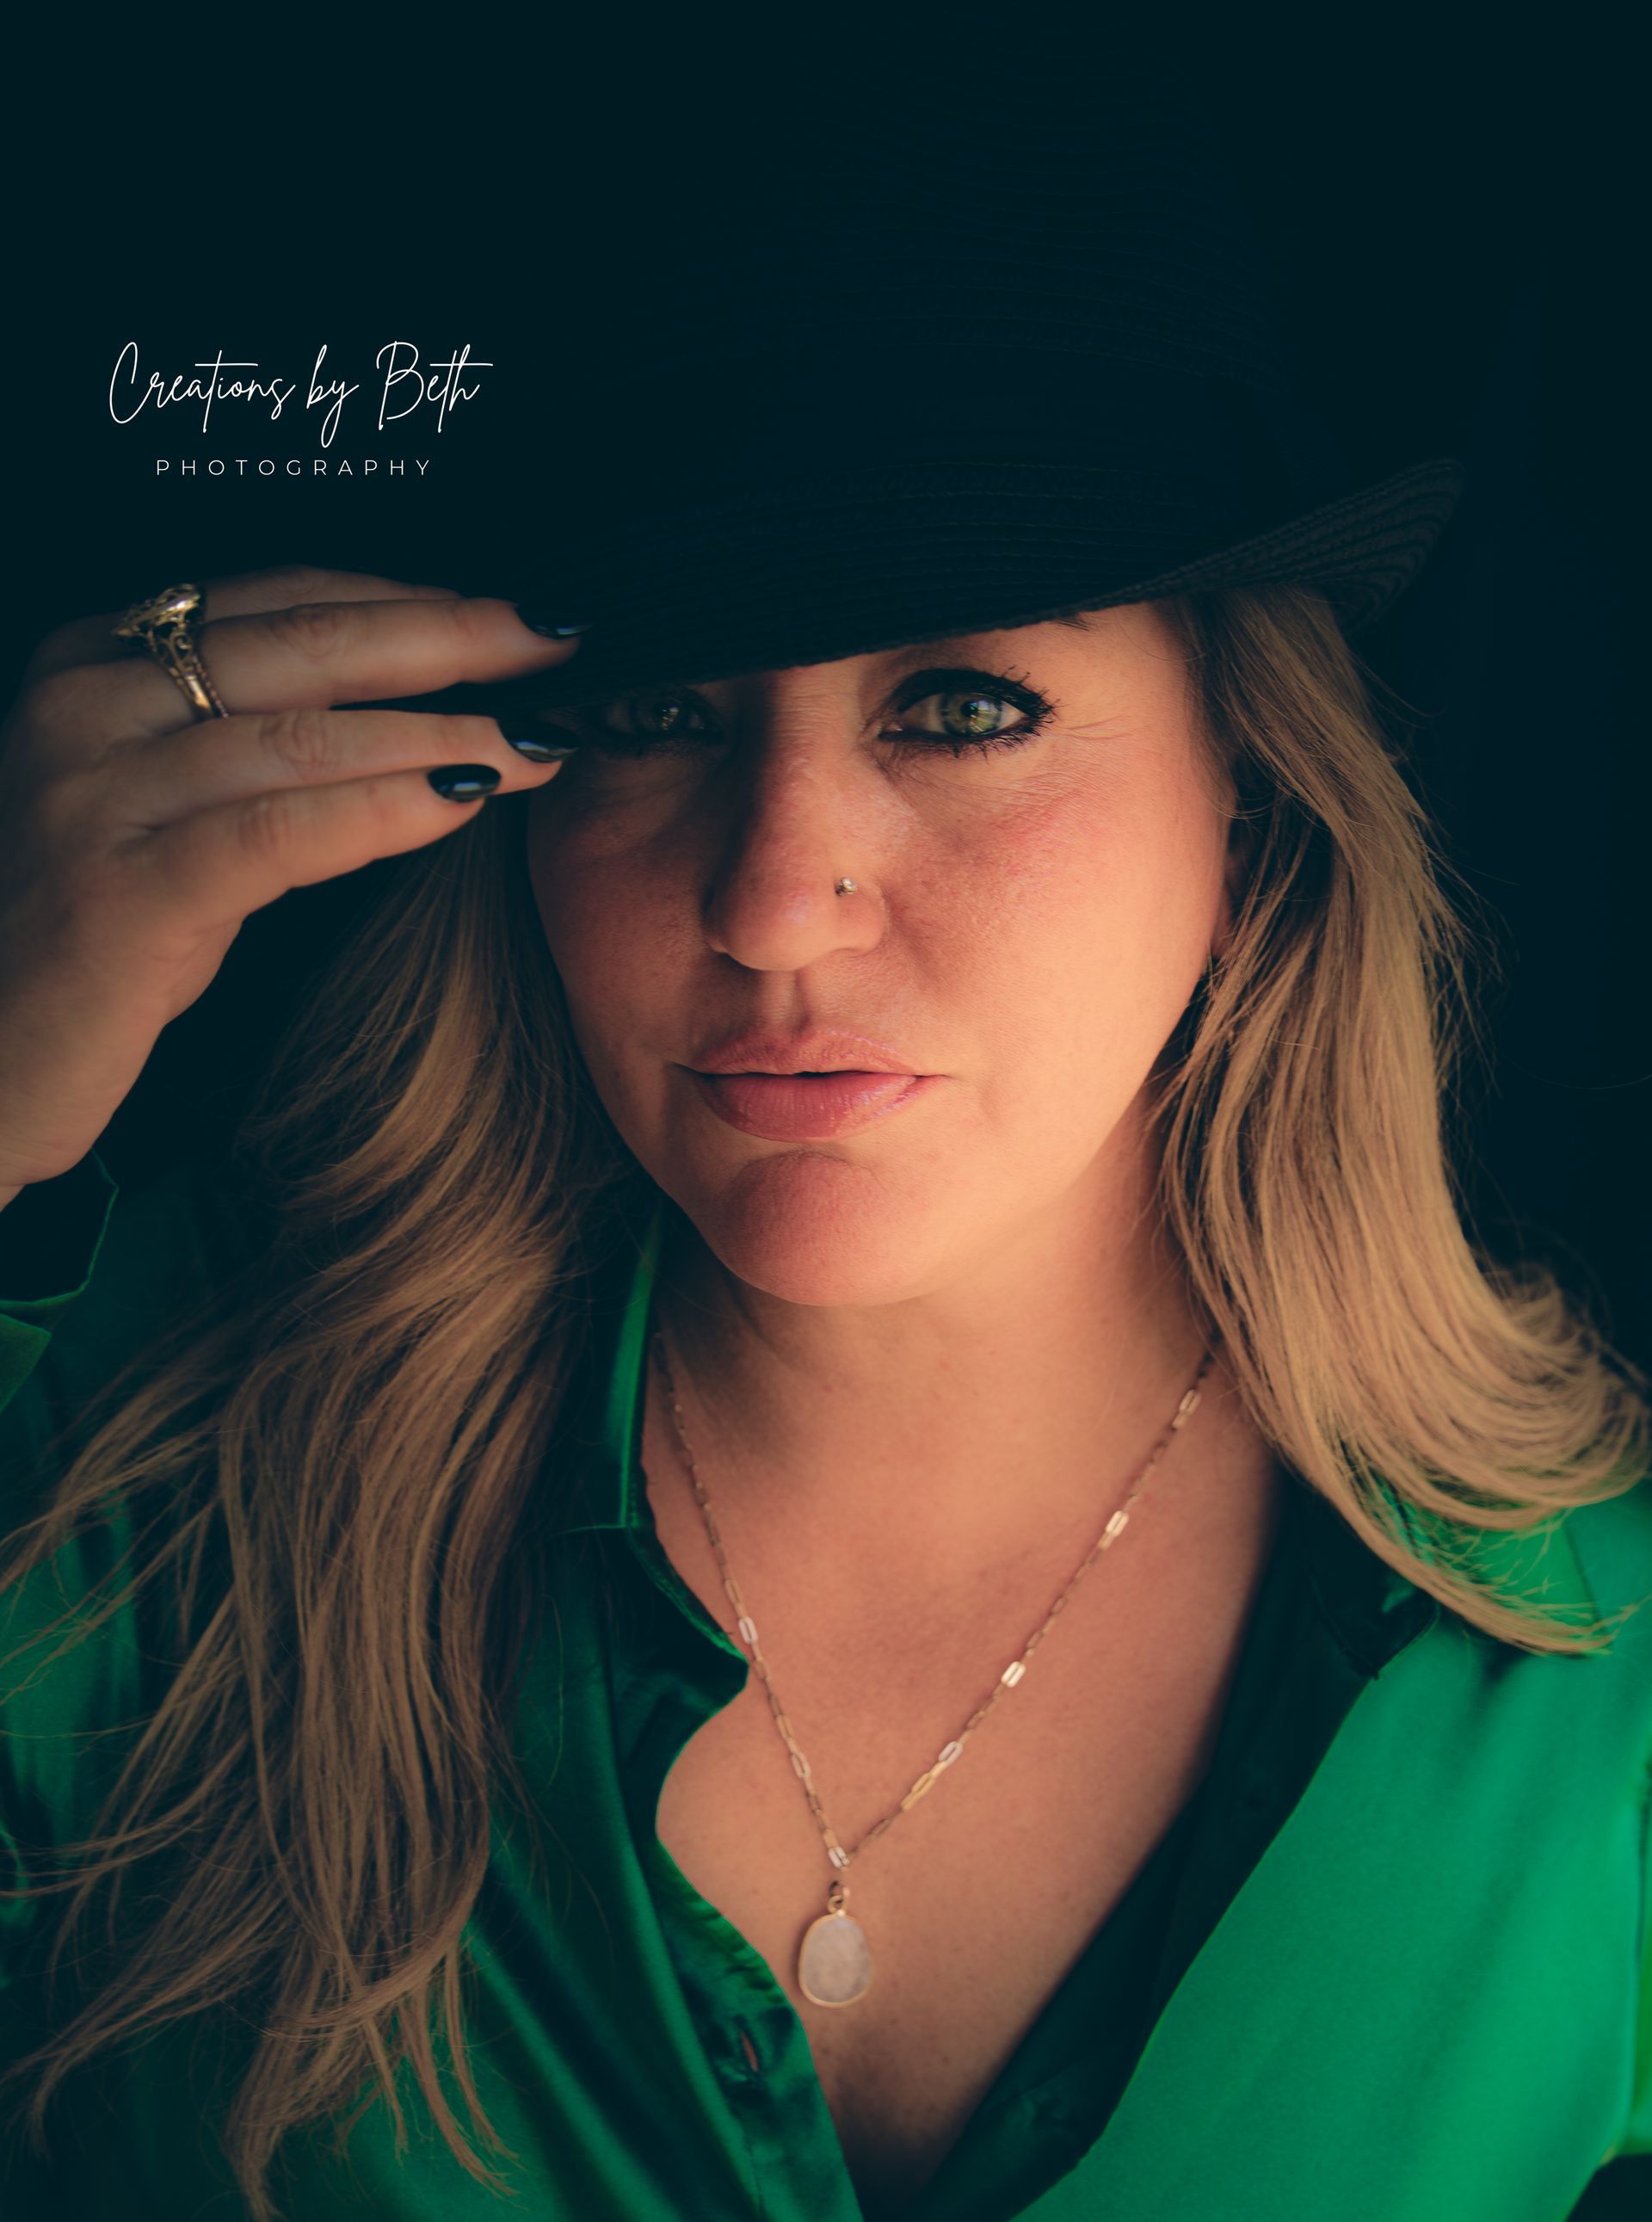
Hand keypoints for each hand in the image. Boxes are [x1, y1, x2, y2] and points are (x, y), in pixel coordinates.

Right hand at [0, 564, 581, 1202]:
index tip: (516, 610)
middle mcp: (87, 706)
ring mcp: (97, 796)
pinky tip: (463, 803)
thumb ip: (257, 739)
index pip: (282, 598)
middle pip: (306, 645)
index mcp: (97, 661)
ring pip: (304, 735)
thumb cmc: (89, 937)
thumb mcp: (166, 810)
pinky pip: (279, 833)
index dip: (412, 597)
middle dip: (451, 638)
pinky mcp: (122, 896)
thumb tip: (416, 702)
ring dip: (442, 732)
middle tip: (556, 641)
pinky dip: (382, 810)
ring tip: (537, 740)